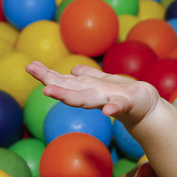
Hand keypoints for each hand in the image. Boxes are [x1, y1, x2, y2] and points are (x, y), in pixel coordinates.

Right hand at [25, 60, 160, 124]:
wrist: (147, 106)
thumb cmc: (124, 94)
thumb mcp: (105, 82)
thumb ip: (89, 77)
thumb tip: (73, 70)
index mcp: (88, 88)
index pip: (64, 80)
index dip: (47, 74)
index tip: (30, 66)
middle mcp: (94, 96)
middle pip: (69, 89)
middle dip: (51, 83)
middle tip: (31, 71)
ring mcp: (108, 100)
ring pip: (86, 98)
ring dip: (68, 96)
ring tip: (49, 91)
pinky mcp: (127, 103)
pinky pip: (119, 106)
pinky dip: (113, 108)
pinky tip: (107, 110)